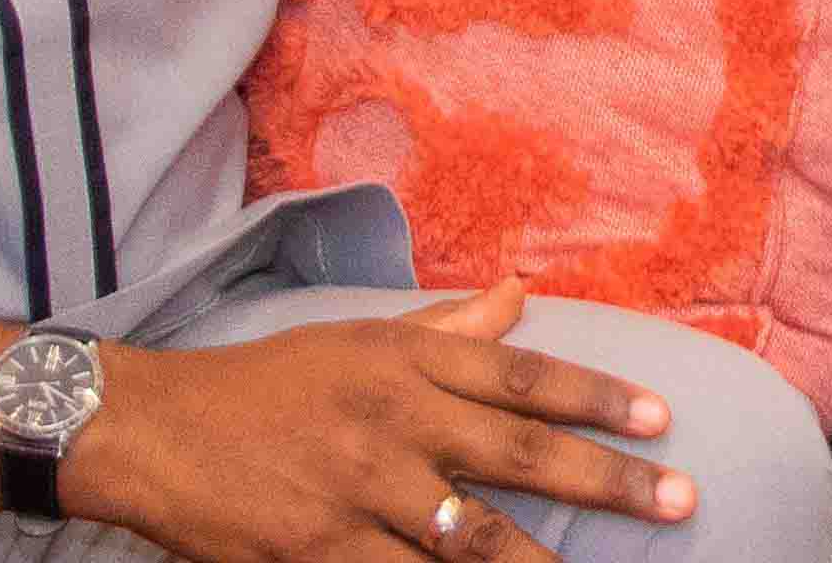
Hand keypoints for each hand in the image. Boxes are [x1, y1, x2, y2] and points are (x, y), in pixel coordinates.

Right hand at [71, 281, 683, 562]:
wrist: (150, 431)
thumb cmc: (263, 384)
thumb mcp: (357, 338)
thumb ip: (448, 329)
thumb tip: (523, 294)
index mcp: (406, 364)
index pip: (523, 378)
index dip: (597, 399)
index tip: (662, 420)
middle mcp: (394, 423)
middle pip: (520, 456)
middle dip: (608, 482)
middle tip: (680, 500)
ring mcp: (358, 492)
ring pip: (472, 539)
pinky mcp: (316, 553)